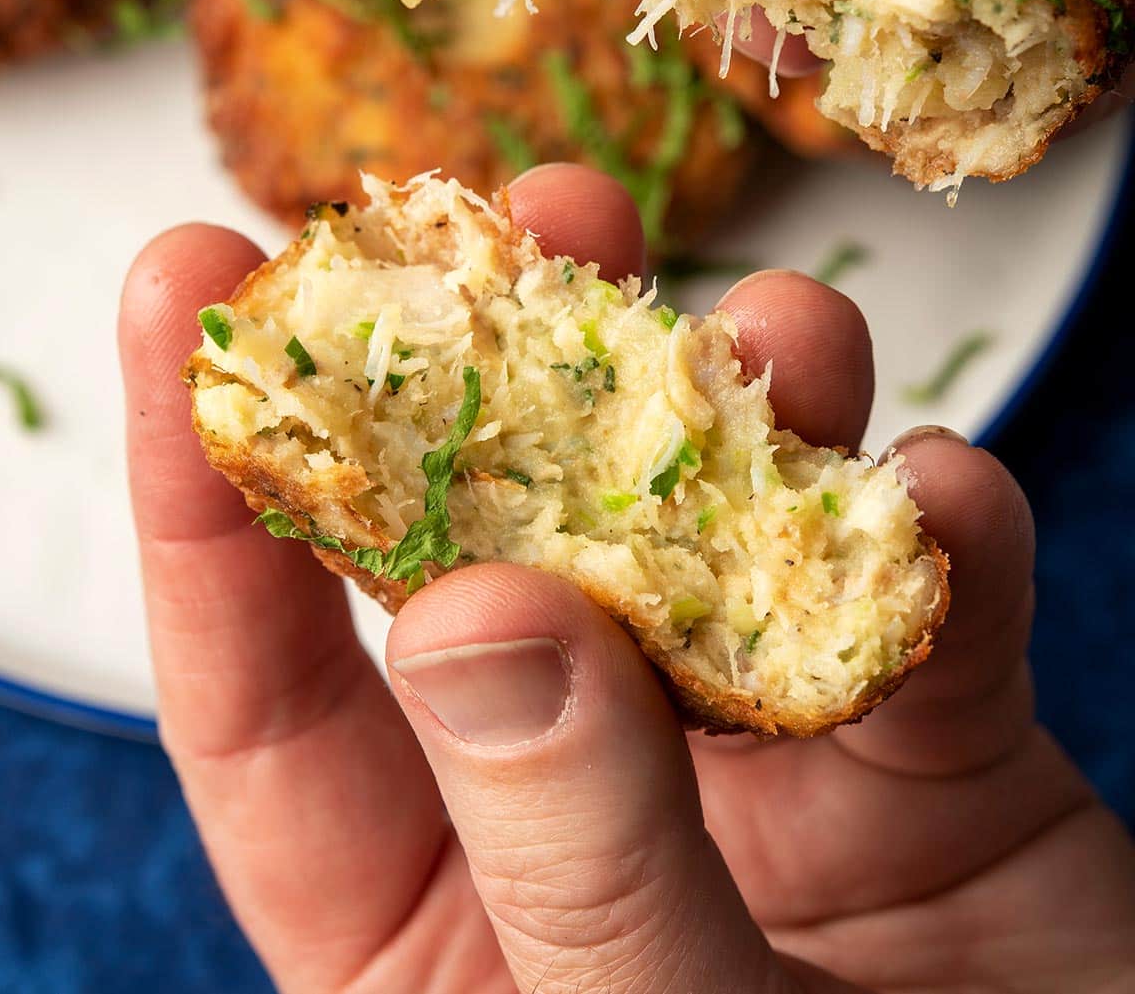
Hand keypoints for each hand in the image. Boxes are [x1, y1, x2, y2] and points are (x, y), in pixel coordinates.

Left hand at [120, 164, 1134, 992]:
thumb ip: (572, 855)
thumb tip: (467, 617)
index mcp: (436, 922)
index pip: (272, 695)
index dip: (216, 490)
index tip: (189, 286)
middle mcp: (579, 811)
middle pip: (503, 557)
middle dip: (502, 371)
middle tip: (520, 214)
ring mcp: (757, 771)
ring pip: (713, 538)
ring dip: (743, 408)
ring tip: (776, 331)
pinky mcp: (931, 754)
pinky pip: (925, 613)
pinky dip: (944, 543)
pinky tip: (946, 501)